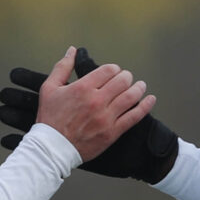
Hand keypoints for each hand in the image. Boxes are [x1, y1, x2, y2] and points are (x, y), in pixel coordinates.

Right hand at [0, 48, 180, 180]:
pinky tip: (150, 99)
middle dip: (126, 77)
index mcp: (82, 87)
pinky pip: (134, 117)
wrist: (52, 148)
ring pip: (130, 97)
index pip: (108, 70)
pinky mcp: (112, 132)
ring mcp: (106, 117)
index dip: (114, 69)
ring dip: (139, 88)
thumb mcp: (49, 88)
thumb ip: (62, 67)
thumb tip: (72, 51)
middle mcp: (96, 101)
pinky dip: (145, 106)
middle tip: (127, 78)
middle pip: (122, 81)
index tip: (114, 72)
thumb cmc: (50, 118)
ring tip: (140, 85)